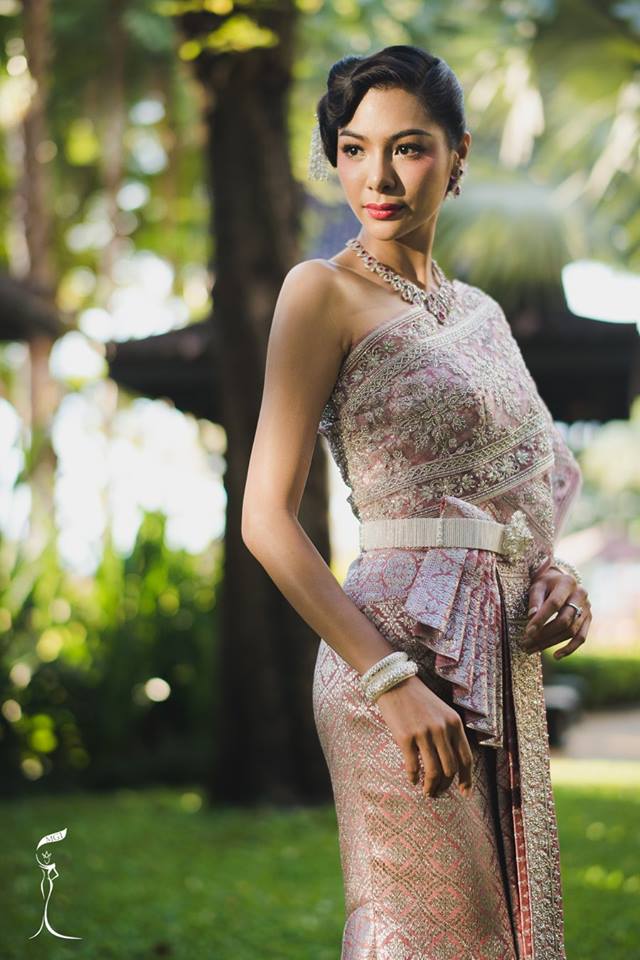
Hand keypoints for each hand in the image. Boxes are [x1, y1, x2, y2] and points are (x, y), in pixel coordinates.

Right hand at [374, 673, 474, 799]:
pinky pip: (413, 766)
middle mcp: (442, 729)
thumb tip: (451, 766)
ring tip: (427, 792)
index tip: (464, 792)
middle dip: (445, 786)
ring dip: (431, 787)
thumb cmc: (418, 699)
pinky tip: (412, 781)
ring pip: (434, 772)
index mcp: (454, 723)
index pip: (466, 758)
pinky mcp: (405, 737)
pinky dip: (414, 778)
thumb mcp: (441, 712)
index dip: (466, 779)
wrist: (394, 682)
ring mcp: (424, 733)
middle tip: (438, 793)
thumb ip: (449, 734)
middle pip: (450, 769)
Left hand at [524, 557, 591, 658]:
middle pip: (564, 620)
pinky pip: (581, 637)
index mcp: (567, 583)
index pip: (554, 604)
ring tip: (531, 649)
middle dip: (544, 634)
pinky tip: (556, 656)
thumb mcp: (537, 586)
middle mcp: (581, 595)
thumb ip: (535, 600)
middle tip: (526, 643)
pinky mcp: (588, 619)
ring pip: (571, 631)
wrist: (560, 581)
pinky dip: (569, 649)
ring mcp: (587, 608)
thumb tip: (532, 617)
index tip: (527, 632)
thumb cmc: (545, 584)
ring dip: (551, 643)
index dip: (541, 619)